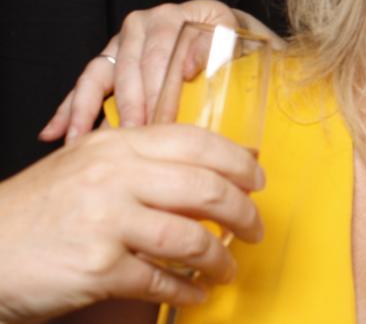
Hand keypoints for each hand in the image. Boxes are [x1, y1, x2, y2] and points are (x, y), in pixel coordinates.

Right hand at [0, 123, 264, 321]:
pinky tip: (195, 292)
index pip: (196, 142)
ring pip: (190, 237)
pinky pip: (160, 278)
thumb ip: (143, 160)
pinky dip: (186, 288)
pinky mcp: (98, 267)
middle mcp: (114, 176)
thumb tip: (210, 166)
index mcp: (117, 145)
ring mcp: (106, 221)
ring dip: (220, 257)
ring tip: (228, 266)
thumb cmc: (38, 210)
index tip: (258, 180)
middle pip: (205, 188)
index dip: (237, 162)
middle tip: (254, 228)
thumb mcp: (88, 164)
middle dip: (243, 212)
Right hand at [39, 0, 281, 142]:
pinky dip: (71, 108)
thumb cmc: (244, 51)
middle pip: (146, 57)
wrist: (225, 38)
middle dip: (142, 95)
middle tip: (144, 131)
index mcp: (203, 13)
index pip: (189, 33)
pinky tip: (59, 134)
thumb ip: (267, 55)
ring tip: (96, 140)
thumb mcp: (261, 49)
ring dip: (101, 106)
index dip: (182, 58)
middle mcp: (163, 18)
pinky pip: (87, 82)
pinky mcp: (110, 57)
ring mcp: (131, 37)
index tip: (181, 82)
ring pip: (111, 70)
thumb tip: (262, 67)